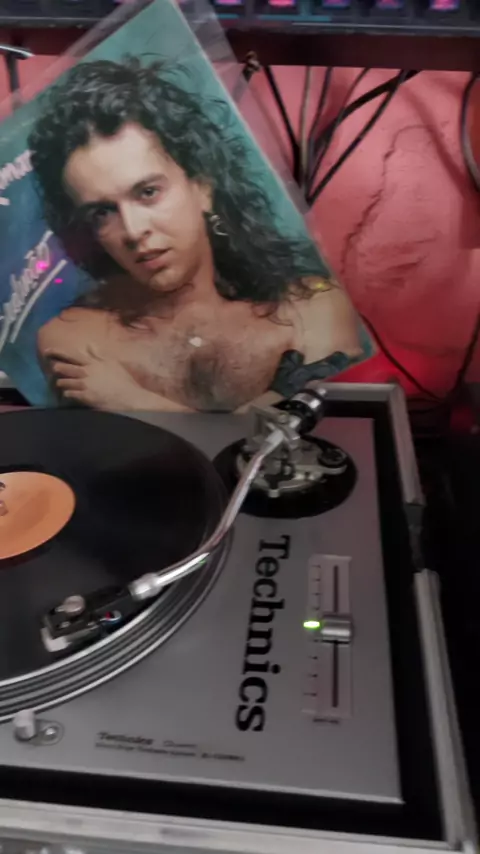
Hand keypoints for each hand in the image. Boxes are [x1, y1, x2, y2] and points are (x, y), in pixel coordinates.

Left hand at [44, 347, 188, 411]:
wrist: (130, 398)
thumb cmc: (124, 381)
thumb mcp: (112, 364)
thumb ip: (99, 355)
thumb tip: (89, 346)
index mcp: (94, 362)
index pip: (72, 354)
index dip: (58, 352)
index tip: (47, 350)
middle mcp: (87, 372)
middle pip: (64, 368)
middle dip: (56, 368)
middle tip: (52, 369)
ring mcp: (85, 385)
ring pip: (64, 382)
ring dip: (61, 383)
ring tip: (61, 384)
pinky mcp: (85, 397)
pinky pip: (69, 394)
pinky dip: (66, 394)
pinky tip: (68, 395)